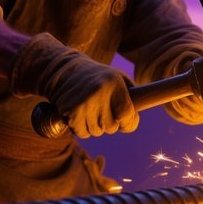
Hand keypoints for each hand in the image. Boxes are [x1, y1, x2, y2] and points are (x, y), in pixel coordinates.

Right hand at [9, 34, 138, 137]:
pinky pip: (82, 133)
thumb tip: (139, 117)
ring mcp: (83, 103)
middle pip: (111, 127)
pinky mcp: (69, 111)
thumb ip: (133, 94)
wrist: (63, 70)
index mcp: (114, 83)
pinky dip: (81, 128)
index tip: (126, 122)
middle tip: (103, 110)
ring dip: (95, 126)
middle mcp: (99, 93)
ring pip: (96, 132)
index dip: (128, 123)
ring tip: (90, 109)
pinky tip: (79, 113)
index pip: (127, 115)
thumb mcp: (118, 77)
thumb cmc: (97, 77)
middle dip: (109, 123)